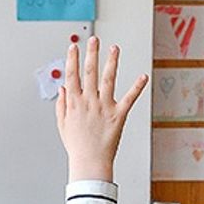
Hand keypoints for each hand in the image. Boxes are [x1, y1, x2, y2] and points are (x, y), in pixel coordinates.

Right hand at [56, 36, 147, 182]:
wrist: (90, 162)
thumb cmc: (77, 146)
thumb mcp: (63, 125)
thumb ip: (61, 105)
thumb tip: (63, 89)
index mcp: (74, 104)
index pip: (71, 76)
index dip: (72, 60)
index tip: (73, 47)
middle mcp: (88, 102)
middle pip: (89, 73)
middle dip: (91, 54)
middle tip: (94, 40)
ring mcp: (104, 107)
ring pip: (108, 80)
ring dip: (111, 62)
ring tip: (114, 49)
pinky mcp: (118, 115)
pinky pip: (129, 98)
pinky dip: (137, 87)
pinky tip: (142, 76)